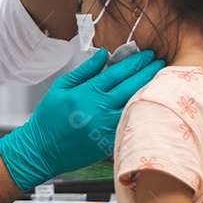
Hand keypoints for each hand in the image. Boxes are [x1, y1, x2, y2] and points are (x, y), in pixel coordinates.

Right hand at [0, 49, 163, 189]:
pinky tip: (149, 103)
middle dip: (148, 71)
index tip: (147, 54)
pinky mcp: (108, 141)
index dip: (136, 62)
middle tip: (160, 62)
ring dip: (149, 90)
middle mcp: (99, 108)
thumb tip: (104, 54)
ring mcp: (106, 126)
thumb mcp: (61, 87)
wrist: (41, 149)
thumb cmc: (48, 117)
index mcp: (87, 92)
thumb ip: (85, 70)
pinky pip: (129, 124)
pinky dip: (141, 112)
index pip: (118, 72)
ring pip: (134, 104)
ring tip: (161, 79)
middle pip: (131, 86)